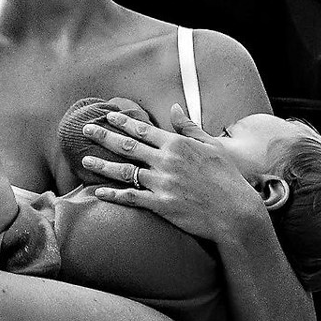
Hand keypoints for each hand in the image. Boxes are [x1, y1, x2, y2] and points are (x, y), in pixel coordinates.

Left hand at [80, 105, 269, 243]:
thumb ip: (189, 127)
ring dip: (103, 166)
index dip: (123, 122)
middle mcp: (166, 161)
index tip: (107, 117)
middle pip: (128, 146)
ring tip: (84, 162)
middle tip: (86, 130)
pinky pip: (132, 198)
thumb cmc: (227, 178)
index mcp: (177, 144)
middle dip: (105, 137)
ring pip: (125, 171)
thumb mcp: (212, 146)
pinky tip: (99, 192)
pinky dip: (114, 195)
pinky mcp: (162, 205)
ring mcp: (162, 184)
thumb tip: (174, 108)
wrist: (235, 212)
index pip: (143, 129)